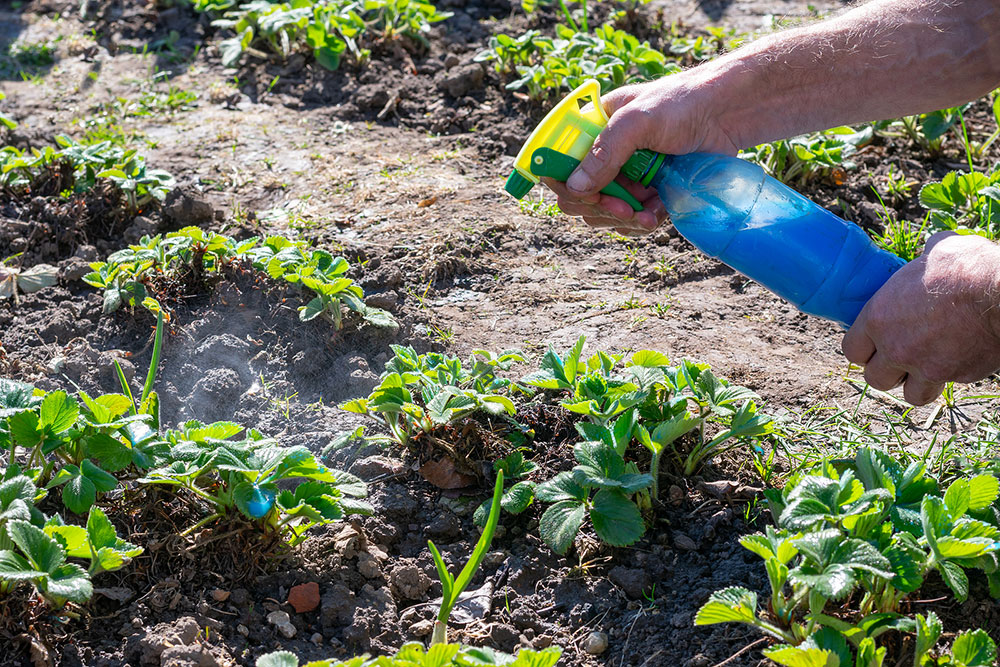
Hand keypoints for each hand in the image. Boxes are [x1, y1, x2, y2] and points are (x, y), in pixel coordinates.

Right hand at [544, 72, 741, 233]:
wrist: (730, 113)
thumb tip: (575, 188)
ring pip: (603, 213)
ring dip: (621, 220)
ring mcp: (627, 176)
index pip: (557, 163)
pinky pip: (631, 220)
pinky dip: (641, 223)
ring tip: (647, 216)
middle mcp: (605, 154)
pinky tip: (657, 215)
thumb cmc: (683, 104)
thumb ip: (605, 152)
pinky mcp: (649, 193)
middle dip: (598, 208)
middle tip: (622, 209)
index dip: (564, 184)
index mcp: (593, 129)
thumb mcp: (638, 120)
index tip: (585, 196)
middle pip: (578, 196)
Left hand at [842, 232, 999, 404]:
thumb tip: (932, 249)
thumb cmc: (967, 267)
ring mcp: (925, 366)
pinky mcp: (955, 376)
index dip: (863, 349)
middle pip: (874, 378)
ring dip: (914, 383)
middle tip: (899, 357)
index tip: (874, 344)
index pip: (851, 350)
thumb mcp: (936, 251)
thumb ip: (923, 259)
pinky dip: (947, 379)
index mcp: (879, 318)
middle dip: (886, 371)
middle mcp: (896, 347)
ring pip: (908, 394)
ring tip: (925, 367)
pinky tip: (954, 361)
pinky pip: (943, 387)